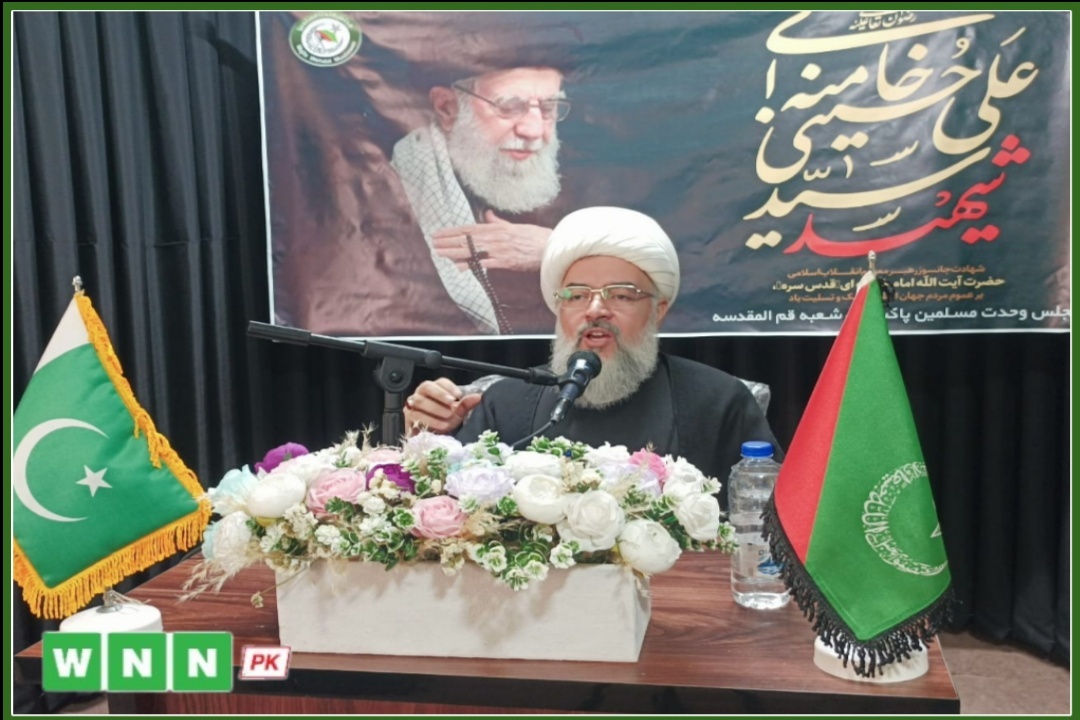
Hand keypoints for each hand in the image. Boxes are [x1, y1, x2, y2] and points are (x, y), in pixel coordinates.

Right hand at [403, 378, 482, 435]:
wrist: (432, 439)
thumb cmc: (443, 422)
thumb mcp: (456, 413)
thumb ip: (465, 405)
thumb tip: (478, 397)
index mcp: (435, 389)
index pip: (440, 382)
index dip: (449, 387)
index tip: (458, 396)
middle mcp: (421, 394)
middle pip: (426, 386)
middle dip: (440, 395)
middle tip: (452, 404)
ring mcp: (412, 405)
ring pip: (420, 401)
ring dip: (436, 408)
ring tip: (448, 416)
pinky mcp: (408, 418)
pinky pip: (416, 416)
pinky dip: (430, 420)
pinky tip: (441, 425)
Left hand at [432, 210, 550, 271]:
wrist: (551, 247)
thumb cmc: (535, 237)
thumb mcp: (515, 226)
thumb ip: (498, 221)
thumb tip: (486, 213)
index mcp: (497, 228)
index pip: (470, 228)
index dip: (453, 231)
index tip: (439, 233)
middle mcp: (496, 237)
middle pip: (467, 238)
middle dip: (448, 240)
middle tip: (433, 242)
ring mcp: (500, 249)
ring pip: (472, 249)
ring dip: (454, 251)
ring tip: (439, 252)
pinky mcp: (506, 262)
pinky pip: (485, 263)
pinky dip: (472, 264)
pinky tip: (459, 267)